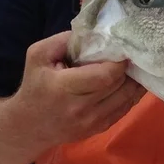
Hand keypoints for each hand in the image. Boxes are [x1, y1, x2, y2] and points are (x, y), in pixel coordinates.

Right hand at [3, 30, 145, 154]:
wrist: (28, 126)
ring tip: (135, 67)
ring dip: (134, 82)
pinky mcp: (100, 129)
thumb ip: (63, 41)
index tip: (123, 50)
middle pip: (119, 86)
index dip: (119, 63)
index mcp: (64, 88)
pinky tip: (130, 83)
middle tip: (132, 56)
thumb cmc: (34, 86)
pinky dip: (131, 95)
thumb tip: (93, 33)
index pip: (104, 76)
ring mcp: (92, 122)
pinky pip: (124, 110)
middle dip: (128, 70)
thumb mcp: (38, 56)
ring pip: (126, 99)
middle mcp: (80, 108)